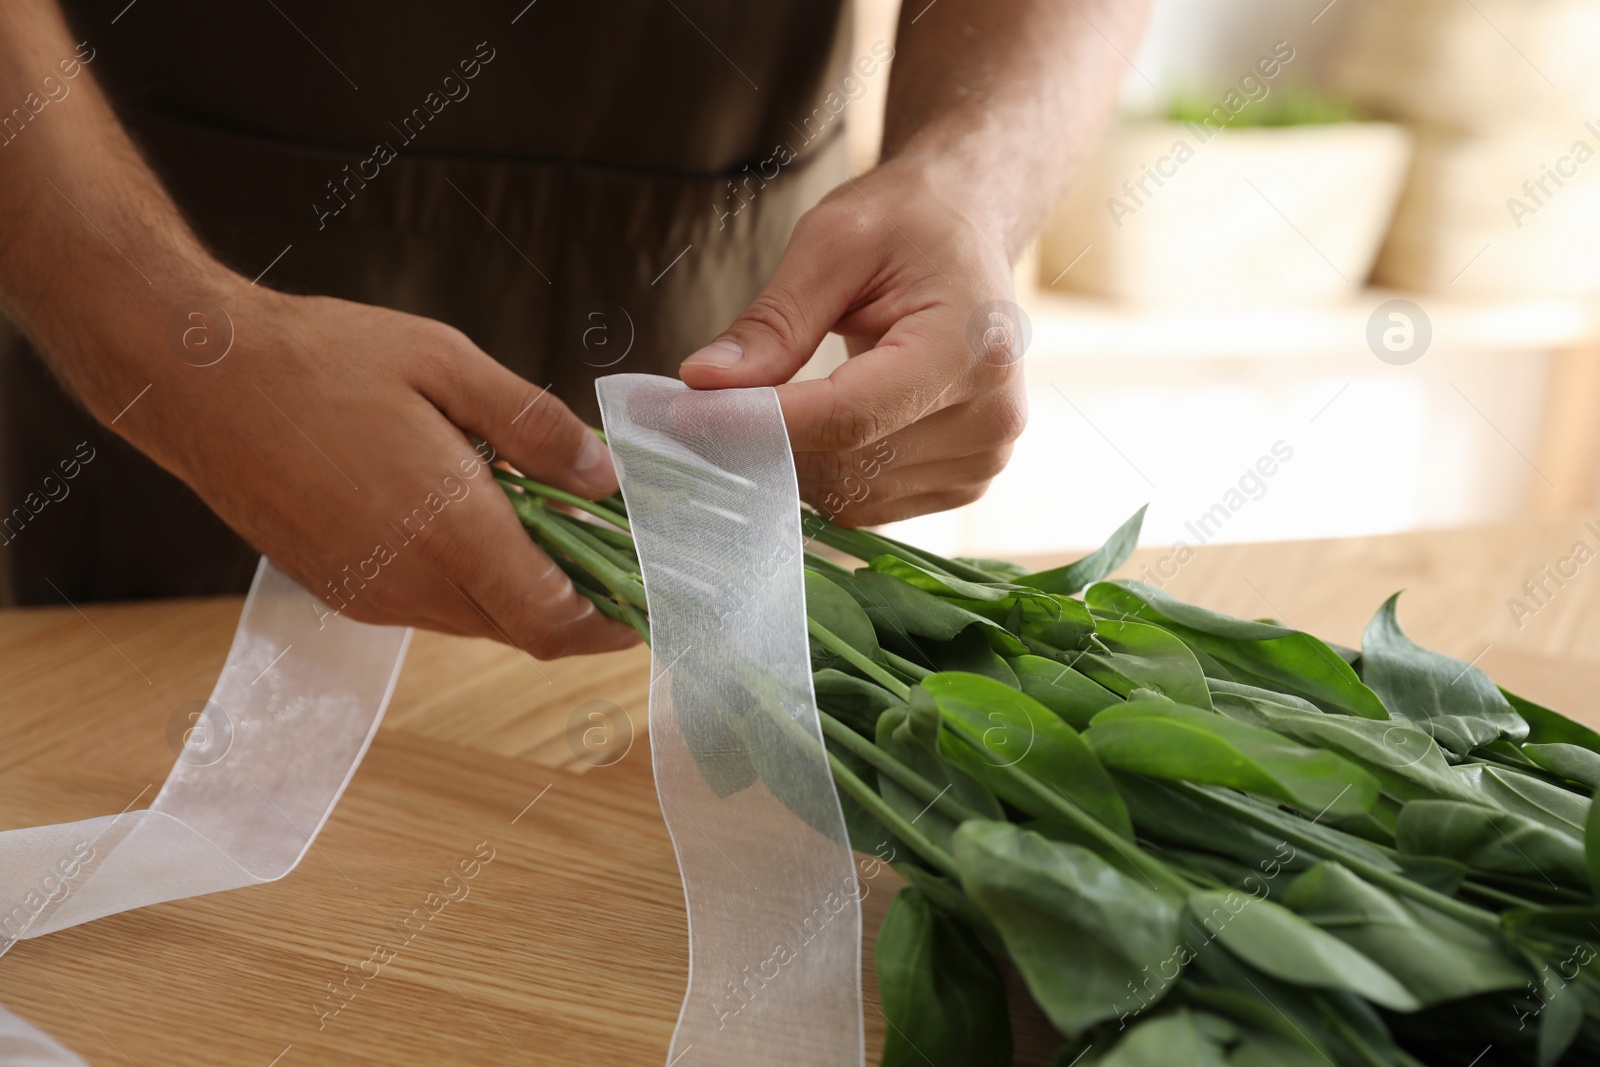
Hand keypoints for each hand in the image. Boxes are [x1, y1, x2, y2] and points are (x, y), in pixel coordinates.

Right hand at [111, 281, 639, 657]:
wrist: (197, 381)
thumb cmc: (320, 360)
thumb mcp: (446, 363)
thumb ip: (535, 427)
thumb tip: (603, 479)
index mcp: (448, 529)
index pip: (552, 620)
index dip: (610, 625)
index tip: (645, 605)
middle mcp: (410, 581)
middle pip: (521, 629)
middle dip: (574, 604)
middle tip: (608, 556)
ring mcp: (370, 595)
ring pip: (476, 621)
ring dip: (520, 591)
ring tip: (542, 525)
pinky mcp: (342, 592)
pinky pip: (429, 607)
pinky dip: (470, 582)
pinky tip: (471, 521)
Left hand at [678, 161, 1026, 525]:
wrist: (968, 232)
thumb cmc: (907, 224)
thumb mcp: (833, 242)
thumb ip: (773, 322)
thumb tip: (703, 381)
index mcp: (971, 347)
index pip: (849, 416)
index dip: (759, 424)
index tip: (684, 414)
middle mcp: (991, 415)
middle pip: (846, 463)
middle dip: (761, 442)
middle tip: (699, 409)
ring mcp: (985, 456)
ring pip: (851, 494)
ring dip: (790, 462)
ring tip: (764, 406)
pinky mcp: (967, 480)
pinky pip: (869, 502)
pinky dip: (823, 474)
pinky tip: (813, 425)